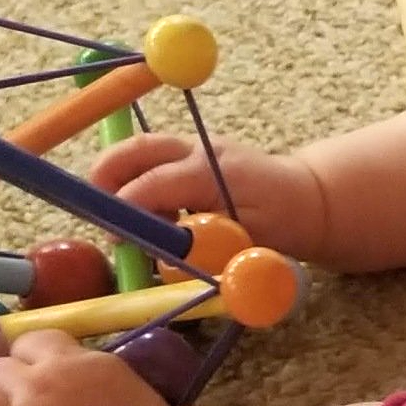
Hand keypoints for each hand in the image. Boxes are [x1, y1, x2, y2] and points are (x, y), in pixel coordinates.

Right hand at [90, 131, 326, 256]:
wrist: (309, 199)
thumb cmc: (283, 223)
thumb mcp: (246, 243)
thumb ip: (206, 246)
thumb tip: (164, 255)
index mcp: (213, 171)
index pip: (154, 182)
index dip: (126, 208)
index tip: (113, 235)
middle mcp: (199, 152)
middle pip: (138, 149)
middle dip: (106, 175)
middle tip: (95, 213)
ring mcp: (195, 150)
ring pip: (141, 151)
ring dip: (120, 180)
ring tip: (131, 224)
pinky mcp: (192, 157)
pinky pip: (153, 162)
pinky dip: (138, 183)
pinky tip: (156, 218)